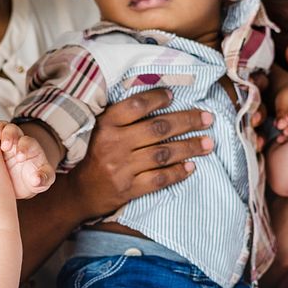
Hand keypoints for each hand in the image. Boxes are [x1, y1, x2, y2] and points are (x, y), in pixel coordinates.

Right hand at [0, 122, 53, 198]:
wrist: (19, 185)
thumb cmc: (33, 180)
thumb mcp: (43, 181)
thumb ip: (44, 179)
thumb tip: (37, 179)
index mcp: (31, 149)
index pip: (28, 142)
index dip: (24, 147)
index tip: (20, 158)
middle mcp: (17, 142)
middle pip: (13, 130)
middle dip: (10, 135)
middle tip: (5, 147)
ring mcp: (3, 142)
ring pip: (1, 128)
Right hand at [67, 88, 213, 218]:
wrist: (79, 191)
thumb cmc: (95, 155)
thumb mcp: (100, 130)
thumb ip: (124, 117)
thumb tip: (161, 100)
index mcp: (105, 125)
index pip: (137, 106)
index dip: (158, 98)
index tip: (174, 96)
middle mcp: (113, 144)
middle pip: (158, 128)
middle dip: (187, 121)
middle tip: (208, 118)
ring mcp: (121, 168)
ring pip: (163, 153)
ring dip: (189, 147)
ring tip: (208, 143)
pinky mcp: (128, 188)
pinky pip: (159, 179)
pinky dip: (177, 173)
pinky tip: (191, 167)